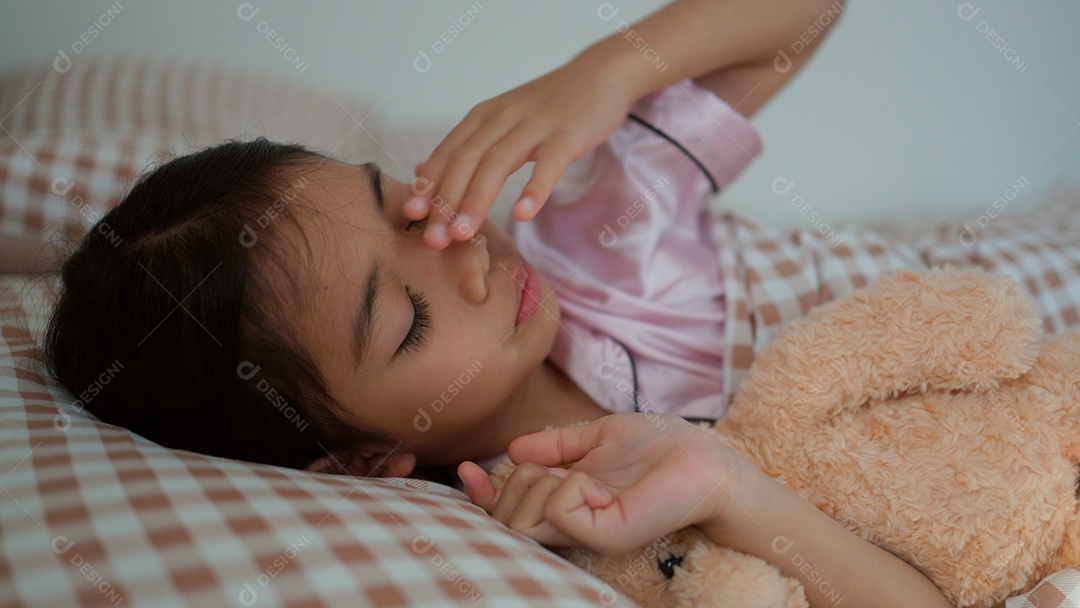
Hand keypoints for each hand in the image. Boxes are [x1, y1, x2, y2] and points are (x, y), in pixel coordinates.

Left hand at [406, 59, 635, 248]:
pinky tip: (523, 214)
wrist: (598, 74)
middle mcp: (503, 117)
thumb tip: (422, 171)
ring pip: (498, 163)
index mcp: (483, 117)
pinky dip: (534, 188)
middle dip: (446, 201)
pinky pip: (549, 163)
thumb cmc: (548, 106)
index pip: (448, 153)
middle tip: (434, 238)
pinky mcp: (568, 133)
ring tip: (464, 233)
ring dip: (478, 200)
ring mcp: (536, 124)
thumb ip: (465, 146)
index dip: (429, 183)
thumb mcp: (500, 120)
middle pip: (466, 161)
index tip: (411, 215)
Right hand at [458, 413, 761, 554]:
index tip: (467, 468)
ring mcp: (586, 532)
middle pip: (506, 519)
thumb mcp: (597, 436)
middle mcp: (571, 523)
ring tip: (578, 474)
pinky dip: (567, 484)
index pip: (509, 512)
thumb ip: (555, 446)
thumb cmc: (660, 446)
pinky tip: (596, 482)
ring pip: (523, 518)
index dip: (482, 495)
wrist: (704, 457)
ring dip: (537, 482)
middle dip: (513, 483)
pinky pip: (558, 508)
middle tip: (551, 467)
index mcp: (566, 502)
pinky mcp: (605, 534)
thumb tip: (511, 449)